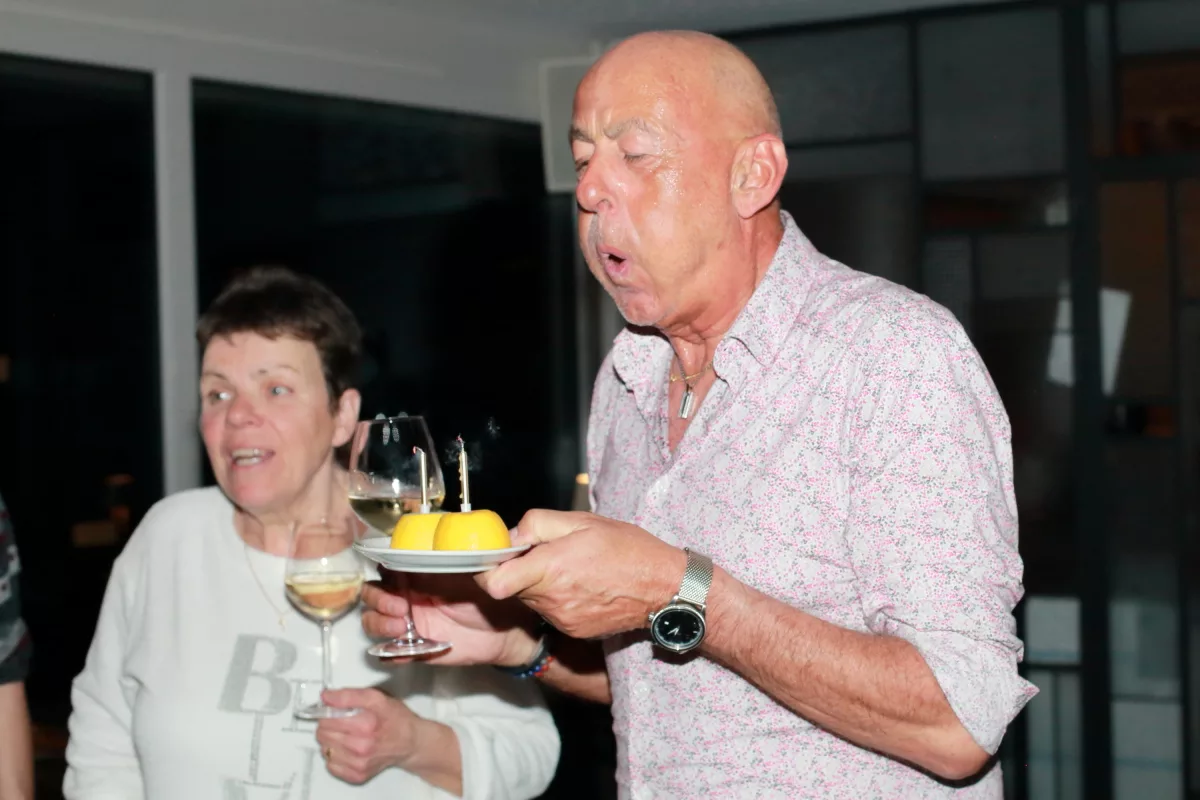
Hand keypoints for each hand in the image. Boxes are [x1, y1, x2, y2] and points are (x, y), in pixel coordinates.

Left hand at [316, 688, 418, 784]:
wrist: (411, 742)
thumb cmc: (396, 719)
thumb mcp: (377, 698)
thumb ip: (349, 695)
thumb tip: (326, 697)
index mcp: (365, 725)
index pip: (327, 719)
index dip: (328, 712)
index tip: (333, 711)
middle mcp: (361, 747)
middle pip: (323, 734)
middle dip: (329, 725)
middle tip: (343, 722)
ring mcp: (359, 764)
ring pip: (325, 749)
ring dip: (332, 741)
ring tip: (347, 735)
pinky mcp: (357, 775)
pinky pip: (331, 765)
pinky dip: (336, 756)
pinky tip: (348, 748)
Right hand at [361, 571, 540, 667]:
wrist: (506, 630)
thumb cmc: (490, 595)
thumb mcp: (471, 571)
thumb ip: (454, 559)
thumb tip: (445, 543)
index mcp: (417, 573)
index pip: (384, 566)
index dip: (381, 571)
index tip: (392, 576)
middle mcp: (407, 595)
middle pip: (371, 594)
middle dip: (378, 600)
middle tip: (401, 607)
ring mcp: (408, 622)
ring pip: (373, 621)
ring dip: (379, 624)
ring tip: (402, 628)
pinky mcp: (415, 647)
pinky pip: (389, 651)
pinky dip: (389, 651)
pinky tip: (402, 649)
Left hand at [475, 510, 684, 638]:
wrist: (663, 588)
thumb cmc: (629, 550)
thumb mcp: (583, 521)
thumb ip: (538, 524)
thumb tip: (511, 535)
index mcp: (550, 569)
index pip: (492, 582)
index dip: (486, 568)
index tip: (496, 555)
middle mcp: (552, 599)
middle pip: (511, 588)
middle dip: (519, 569)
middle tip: (545, 552)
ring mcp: (562, 619)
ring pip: (531, 599)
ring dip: (539, 583)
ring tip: (570, 567)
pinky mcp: (572, 630)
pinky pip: (550, 611)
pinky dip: (557, 597)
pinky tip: (581, 585)